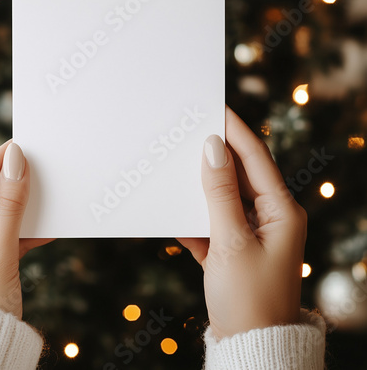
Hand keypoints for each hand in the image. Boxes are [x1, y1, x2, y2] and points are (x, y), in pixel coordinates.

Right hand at [178, 106, 305, 338]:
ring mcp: (250, 233)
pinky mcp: (232, 248)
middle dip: (215, 153)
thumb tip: (213, 148)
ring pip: (222, 197)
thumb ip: (219, 193)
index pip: (256, 158)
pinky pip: (211, 221)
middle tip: (191, 130)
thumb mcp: (230, 240)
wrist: (249, 347)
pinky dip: (194, 216)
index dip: (235, 131)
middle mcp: (269, 218)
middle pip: (239, 175)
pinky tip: (174, 210)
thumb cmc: (247, 298)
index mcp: (281, 212)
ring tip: (177, 164)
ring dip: (201, 184)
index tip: (215, 108)